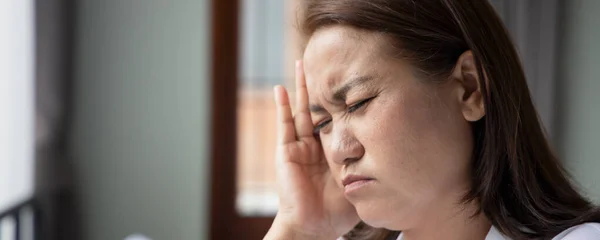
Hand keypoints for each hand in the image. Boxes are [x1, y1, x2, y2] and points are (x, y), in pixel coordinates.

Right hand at [265, 60, 359, 239]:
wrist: (316, 226)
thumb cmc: (337, 211)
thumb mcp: (359, 181)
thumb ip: (369, 165)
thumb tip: (395, 153)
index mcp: (330, 152)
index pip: (336, 120)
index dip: (342, 102)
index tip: (351, 80)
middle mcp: (314, 146)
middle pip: (318, 109)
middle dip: (321, 87)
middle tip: (324, 63)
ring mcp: (299, 147)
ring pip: (301, 111)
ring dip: (300, 88)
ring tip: (301, 64)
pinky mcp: (286, 152)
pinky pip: (283, 125)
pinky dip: (281, 107)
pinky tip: (279, 89)